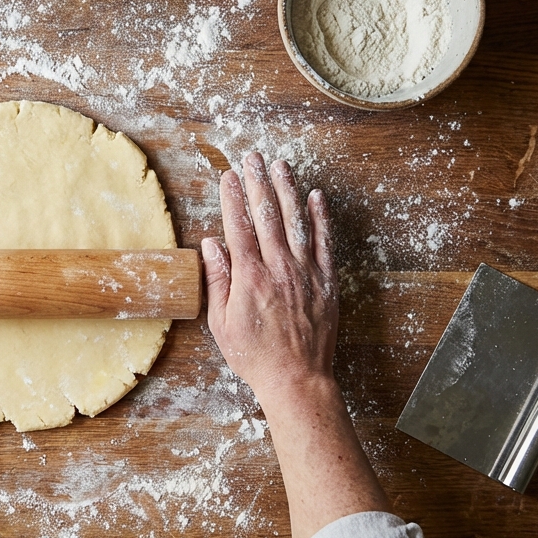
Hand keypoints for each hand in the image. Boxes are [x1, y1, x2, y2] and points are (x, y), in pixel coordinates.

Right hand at [201, 152, 336, 404]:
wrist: (297, 379)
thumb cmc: (255, 356)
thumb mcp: (222, 323)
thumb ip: (218, 281)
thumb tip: (211, 245)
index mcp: (249, 278)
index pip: (238, 227)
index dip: (232, 198)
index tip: (228, 176)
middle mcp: (278, 268)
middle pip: (267, 215)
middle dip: (258, 183)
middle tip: (252, 158)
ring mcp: (305, 273)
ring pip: (296, 221)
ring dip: (287, 190)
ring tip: (280, 165)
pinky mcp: (326, 282)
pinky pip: (325, 242)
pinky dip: (321, 218)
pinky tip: (315, 196)